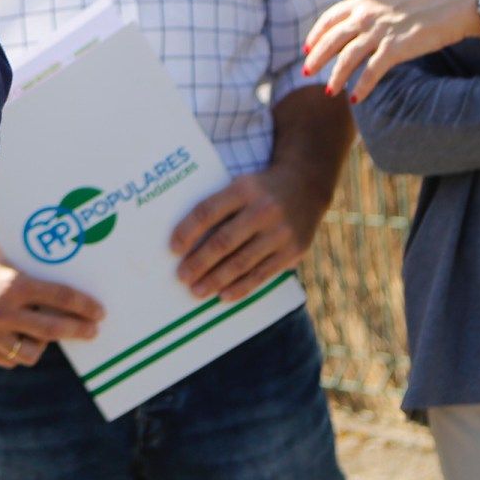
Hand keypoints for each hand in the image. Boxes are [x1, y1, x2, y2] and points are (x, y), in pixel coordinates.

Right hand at [0, 234, 102, 367]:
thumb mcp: (11, 260)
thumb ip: (34, 278)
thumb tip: (69, 292)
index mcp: (14, 284)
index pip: (61, 298)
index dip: (84, 306)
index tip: (99, 312)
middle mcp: (2, 311)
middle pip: (52, 329)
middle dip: (78, 330)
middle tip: (92, 331)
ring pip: (30, 353)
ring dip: (43, 344)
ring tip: (48, 335)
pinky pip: (8, 358)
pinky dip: (17, 350)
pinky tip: (23, 338)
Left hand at [170, 165, 330, 301]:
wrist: (306, 184)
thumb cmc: (260, 189)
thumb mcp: (240, 184)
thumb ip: (219, 206)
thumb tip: (185, 239)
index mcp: (243, 189)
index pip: (208, 211)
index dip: (187, 231)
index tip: (172, 248)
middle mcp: (263, 210)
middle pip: (223, 241)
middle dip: (199, 262)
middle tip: (182, 276)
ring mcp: (280, 232)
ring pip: (241, 262)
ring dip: (216, 279)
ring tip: (197, 290)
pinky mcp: (293, 251)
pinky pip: (262, 274)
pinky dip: (241, 287)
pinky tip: (224, 295)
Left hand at [302, 0, 479, 104]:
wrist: (455, 3)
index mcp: (364, 0)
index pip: (330, 18)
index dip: (315, 34)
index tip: (306, 48)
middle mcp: (367, 15)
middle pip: (332, 39)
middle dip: (316, 57)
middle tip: (307, 72)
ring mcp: (380, 31)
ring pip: (347, 58)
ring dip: (336, 77)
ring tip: (329, 91)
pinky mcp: (396, 48)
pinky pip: (372, 72)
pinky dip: (362, 86)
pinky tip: (356, 98)